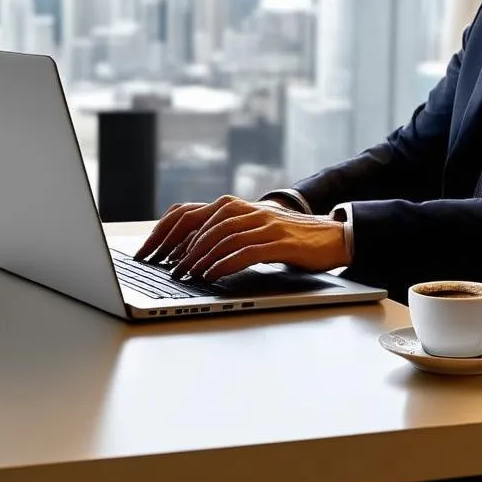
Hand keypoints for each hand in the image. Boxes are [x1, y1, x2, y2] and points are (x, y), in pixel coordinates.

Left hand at [135, 195, 348, 280]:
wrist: (333, 236)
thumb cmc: (290, 239)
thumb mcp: (255, 230)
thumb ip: (228, 234)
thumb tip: (190, 252)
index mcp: (237, 207)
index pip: (190, 213)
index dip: (165, 232)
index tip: (148, 253)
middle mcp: (248, 210)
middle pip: (202, 223)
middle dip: (178, 246)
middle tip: (164, 268)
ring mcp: (265, 223)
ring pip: (222, 236)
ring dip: (199, 257)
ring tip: (185, 274)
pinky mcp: (280, 240)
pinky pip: (246, 250)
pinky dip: (225, 263)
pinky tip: (213, 274)